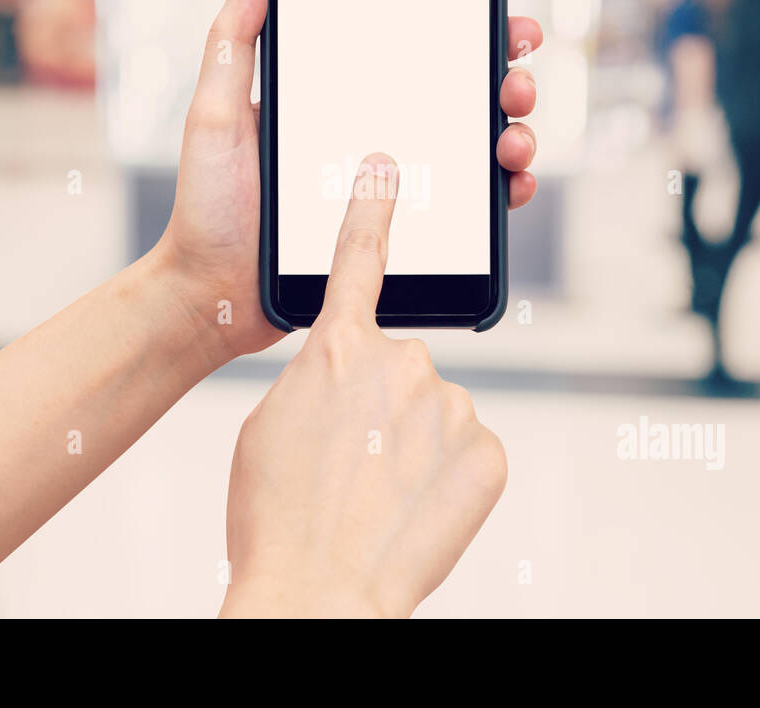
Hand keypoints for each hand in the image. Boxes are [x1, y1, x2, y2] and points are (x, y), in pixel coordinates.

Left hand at [153, 0, 542, 362]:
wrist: (213, 295)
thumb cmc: (207, 207)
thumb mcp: (215, 115)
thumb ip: (233, 43)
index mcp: (336, 96)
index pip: (409, 49)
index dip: (463, 29)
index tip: (497, 18)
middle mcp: (369, 132)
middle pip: (457, 92)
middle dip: (504, 77)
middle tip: (513, 82)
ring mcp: (389, 182)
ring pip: (472, 146)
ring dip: (512, 133)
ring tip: (513, 139)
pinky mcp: (397, 229)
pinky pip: (463, 208)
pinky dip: (499, 193)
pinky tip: (509, 185)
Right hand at [219, 154, 506, 617]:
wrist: (316, 592)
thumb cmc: (276, 516)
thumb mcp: (271, 426)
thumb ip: (318, 380)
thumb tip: (347, 379)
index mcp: (337, 350)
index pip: (359, 259)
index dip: (371, 210)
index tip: (387, 168)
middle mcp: (402, 362)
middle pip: (399, 368)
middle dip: (381, 408)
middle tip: (350, 465)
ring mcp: (451, 407)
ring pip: (435, 413)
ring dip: (411, 447)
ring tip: (377, 498)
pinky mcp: (488, 452)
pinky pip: (466, 451)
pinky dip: (446, 478)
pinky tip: (414, 510)